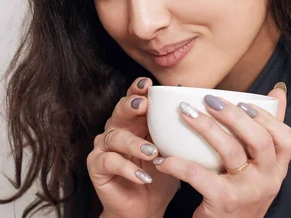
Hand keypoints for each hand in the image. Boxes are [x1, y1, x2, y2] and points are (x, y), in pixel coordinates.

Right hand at [87, 77, 179, 217]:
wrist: (146, 208)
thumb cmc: (159, 176)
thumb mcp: (172, 151)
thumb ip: (176, 131)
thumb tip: (195, 108)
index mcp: (135, 122)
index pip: (134, 99)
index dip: (138, 89)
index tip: (148, 84)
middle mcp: (117, 130)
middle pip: (119, 111)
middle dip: (131, 105)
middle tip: (143, 105)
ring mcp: (104, 147)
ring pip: (115, 137)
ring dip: (134, 143)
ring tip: (152, 152)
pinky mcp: (96, 165)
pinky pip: (109, 161)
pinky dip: (127, 168)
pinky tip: (141, 176)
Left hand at [153, 85, 290, 217]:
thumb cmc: (241, 194)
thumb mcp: (260, 168)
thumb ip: (267, 132)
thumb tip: (277, 91)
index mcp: (277, 168)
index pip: (286, 138)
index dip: (267, 116)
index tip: (244, 101)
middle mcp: (268, 180)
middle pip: (259, 139)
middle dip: (234, 114)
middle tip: (210, 99)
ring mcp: (247, 192)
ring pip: (231, 151)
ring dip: (206, 127)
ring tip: (185, 113)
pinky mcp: (224, 202)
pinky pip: (199, 176)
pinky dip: (178, 164)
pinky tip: (164, 158)